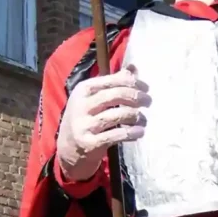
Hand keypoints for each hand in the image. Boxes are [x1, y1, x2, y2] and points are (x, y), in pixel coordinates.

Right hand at [57, 67, 150, 182]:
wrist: (68, 148)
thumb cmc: (86, 118)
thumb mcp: (94, 98)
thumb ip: (113, 83)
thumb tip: (133, 68)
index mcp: (83, 90)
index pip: (111, 80)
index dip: (132, 82)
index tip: (146, 88)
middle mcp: (81, 105)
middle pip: (115, 95)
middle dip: (136, 97)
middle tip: (148, 102)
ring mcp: (84, 125)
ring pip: (117, 115)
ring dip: (136, 116)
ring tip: (143, 119)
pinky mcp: (89, 143)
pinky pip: (115, 135)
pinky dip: (131, 133)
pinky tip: (140, 132)